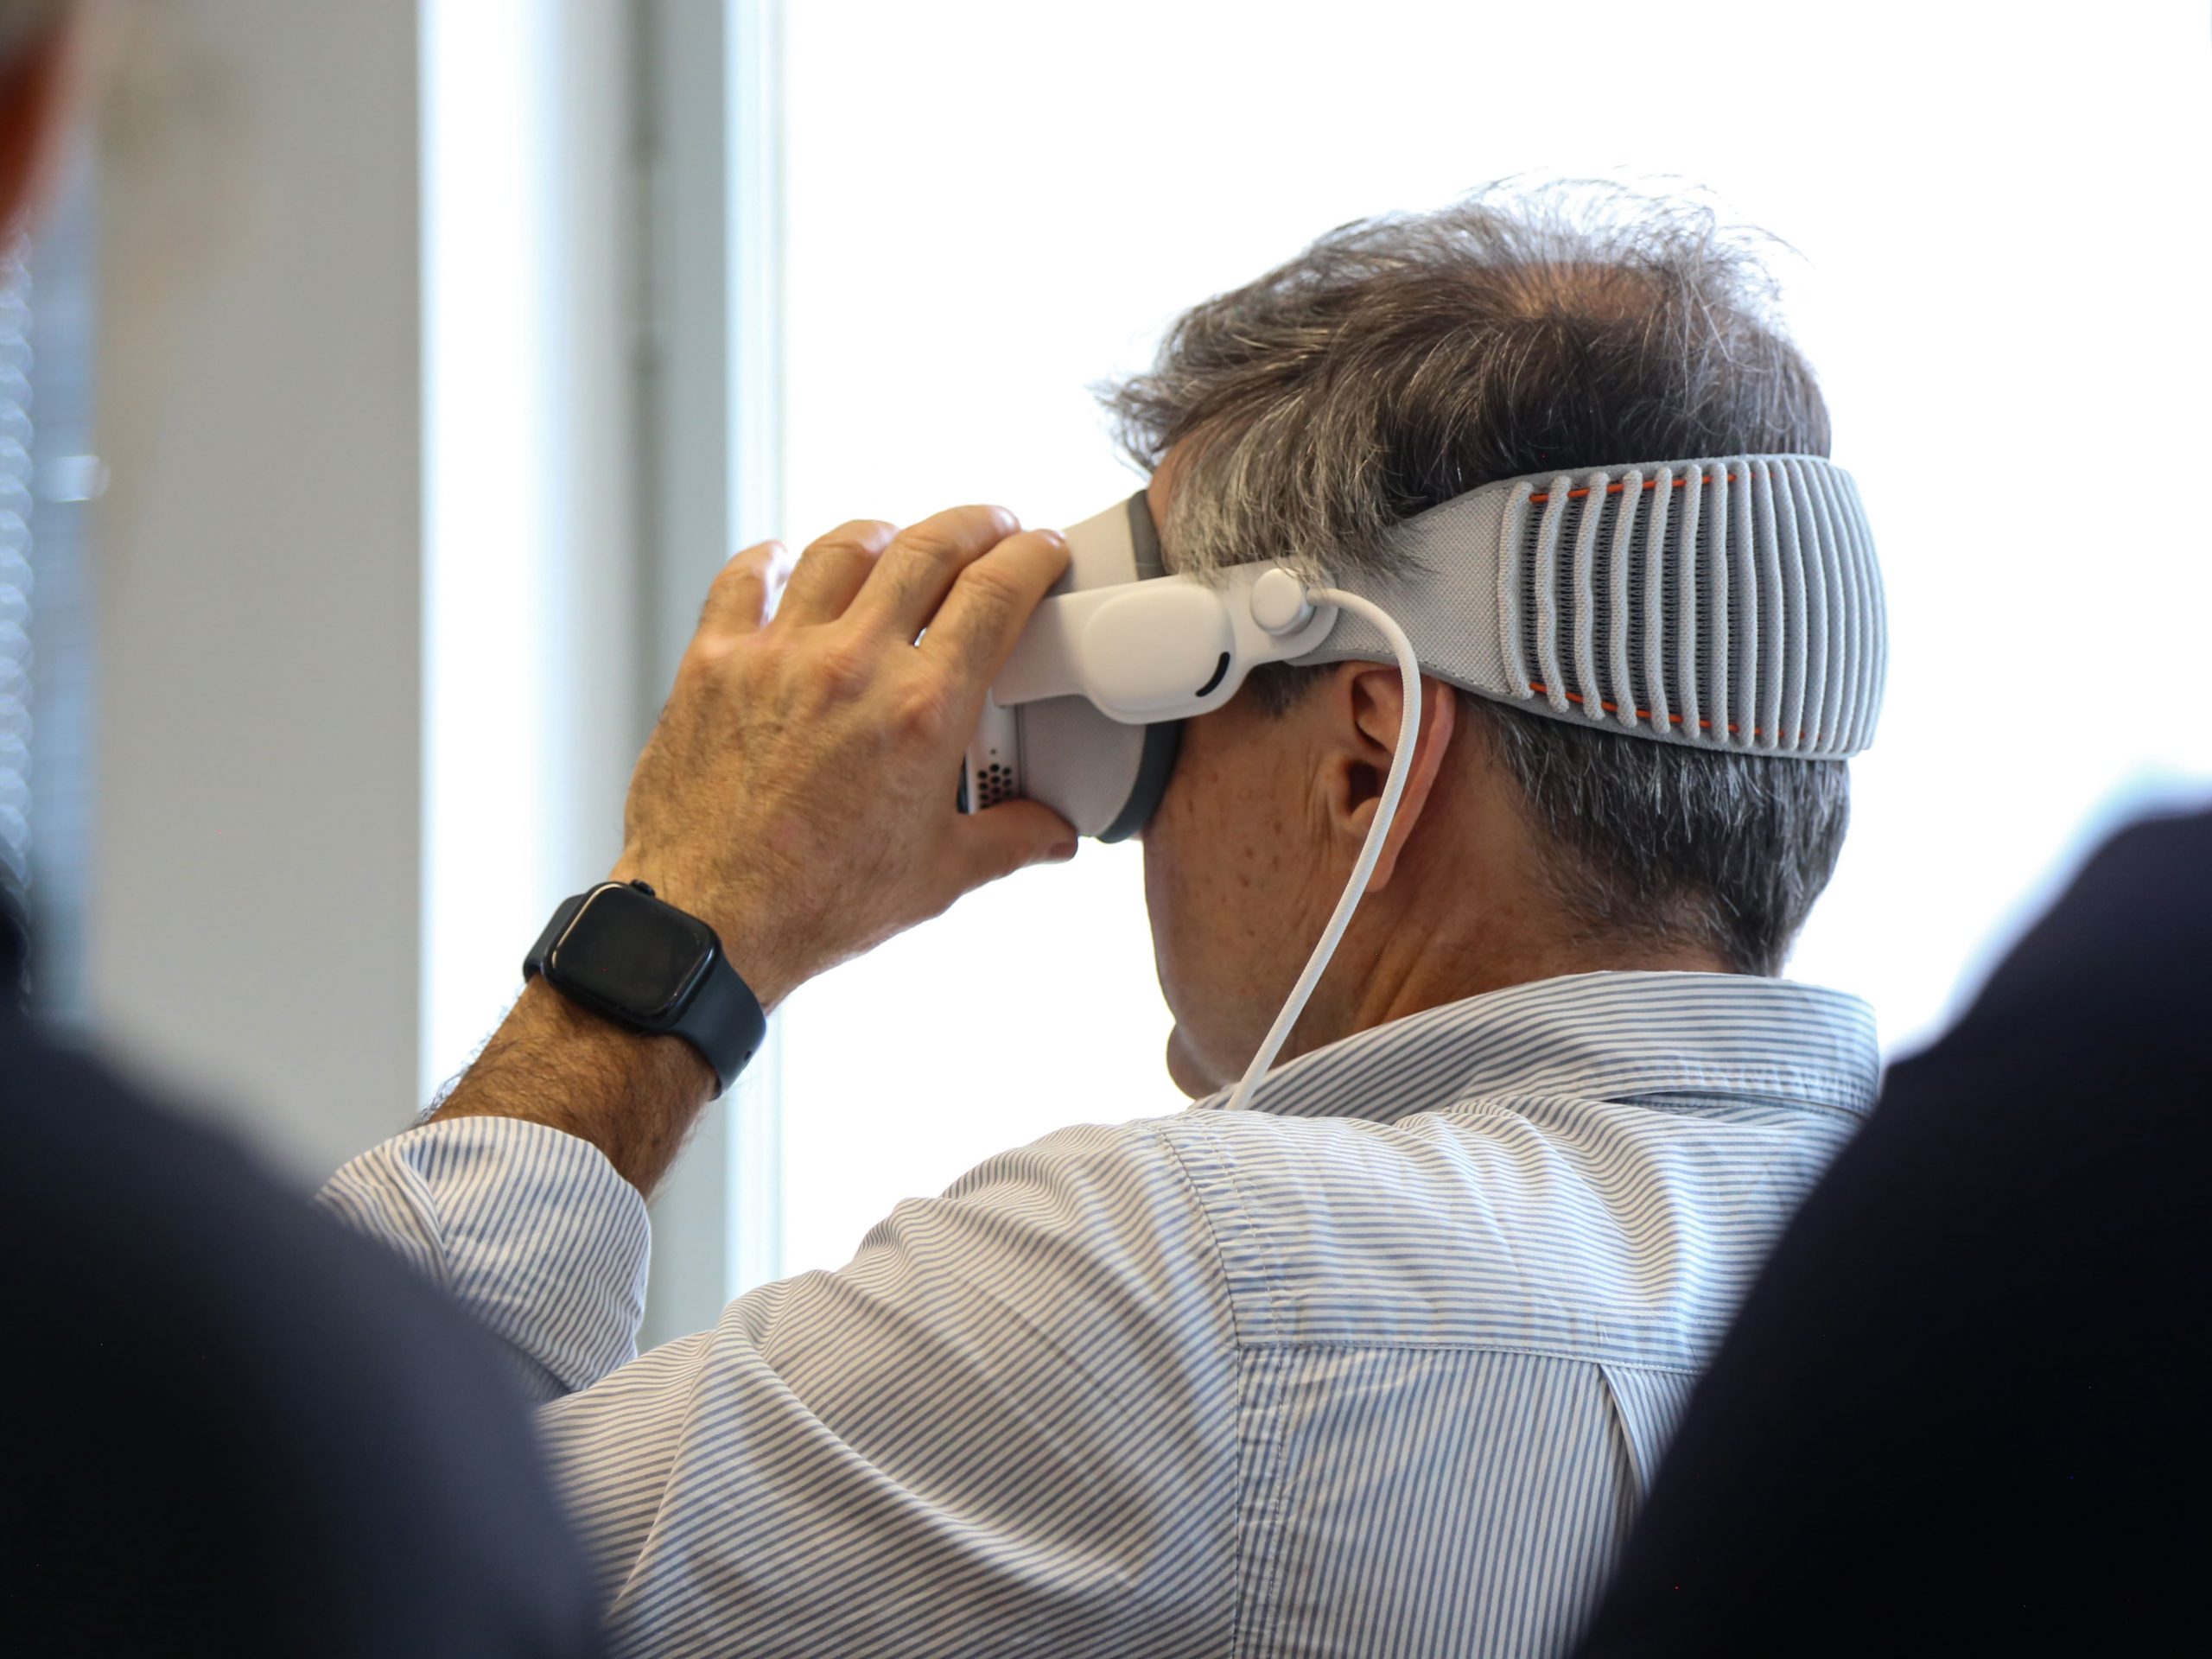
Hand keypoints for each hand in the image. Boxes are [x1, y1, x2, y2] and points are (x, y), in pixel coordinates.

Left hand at [611, 504, 1075, 1007]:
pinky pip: (746, 578)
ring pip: (841, 548)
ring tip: (898, 540)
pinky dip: (775, 558)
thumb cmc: (817, 903)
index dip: (1031, 556)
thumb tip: (1054, 834)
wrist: (709, 923)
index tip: (1040, 549)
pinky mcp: (713, 662)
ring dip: (883, 535)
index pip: (995, 594)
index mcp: (923, 712)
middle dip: (972, 525)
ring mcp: (778, 655)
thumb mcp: (938, 875)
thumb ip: (1009, 841)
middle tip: (988, 528)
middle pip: (926, 547)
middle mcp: (853, 666)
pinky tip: (790, 561)